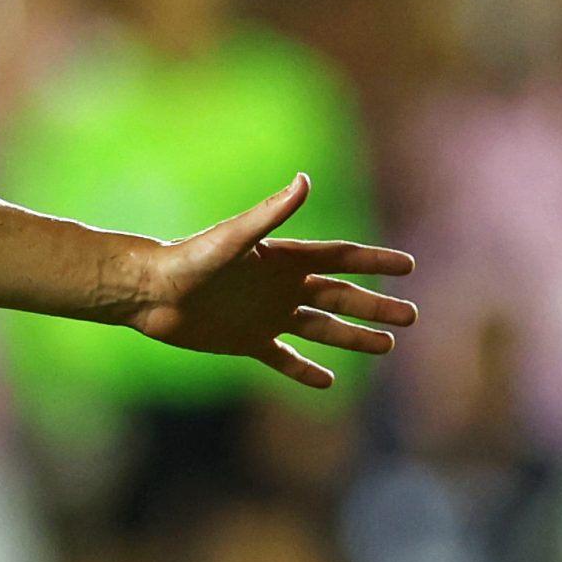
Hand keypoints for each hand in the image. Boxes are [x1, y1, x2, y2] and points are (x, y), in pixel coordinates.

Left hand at [130, 175, 417, 388]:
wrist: (148, 291)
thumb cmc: (188, 260)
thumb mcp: (233, 238)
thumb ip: (270, 214)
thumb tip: (304, 179)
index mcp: (283, 259)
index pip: (341, 258)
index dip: (375, 262)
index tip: (408, 266)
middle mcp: (280, 287)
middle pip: (340, 296)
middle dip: (376, 305)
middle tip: (412, 316)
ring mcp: (265, 315)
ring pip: (321, 328)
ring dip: (353, 337)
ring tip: (386, 346)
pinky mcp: (246, 341)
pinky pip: (283, 357)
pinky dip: (304, 369)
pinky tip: (328, 382)